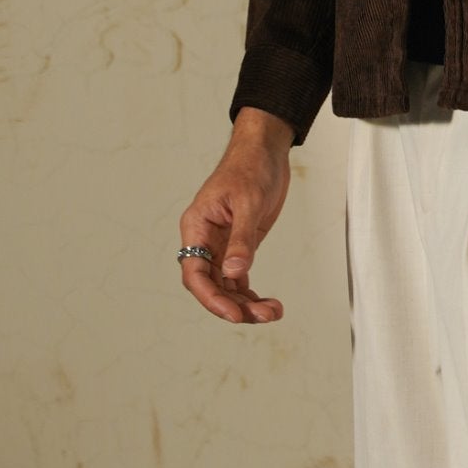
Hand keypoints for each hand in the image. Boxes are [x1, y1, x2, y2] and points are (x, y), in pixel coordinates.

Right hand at [178, 108, 293, 323]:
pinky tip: (268, 305)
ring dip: (245, 303)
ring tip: (273, 312)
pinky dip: (250, 293)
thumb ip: (241, 238)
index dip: (211, 297)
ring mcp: (222, 245)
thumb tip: (233, 273)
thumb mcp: (248, 202)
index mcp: (197, 227)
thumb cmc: (251, 167)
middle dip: (233, 305)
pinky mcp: (240, 246)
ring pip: (226, 285)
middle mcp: (205, 240)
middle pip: (210, 284)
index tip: (234, 313)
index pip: (194, 271)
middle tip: (261, 316)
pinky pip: (238, 277)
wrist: (265, 151)